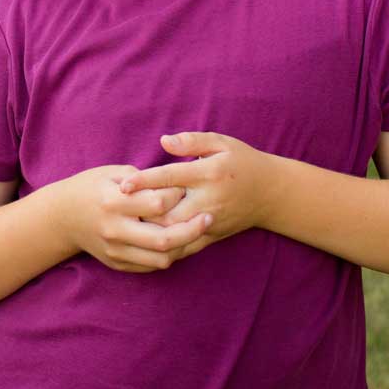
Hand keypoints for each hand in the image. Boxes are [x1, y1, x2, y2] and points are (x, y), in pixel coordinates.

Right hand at [53, 164, 207, 272]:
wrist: (61, 217)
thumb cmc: (91, 187)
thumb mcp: (112, 173)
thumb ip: (144, 179)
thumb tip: (176, 183)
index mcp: (114, 202)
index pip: (159, 203)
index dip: (178, 195)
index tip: (186, 187)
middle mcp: (115, 229)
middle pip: (165, 238)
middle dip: (192, 229)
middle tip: (209, 218)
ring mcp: (116, 250)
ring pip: (161, 258)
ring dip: (184, 247)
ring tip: (196, 233)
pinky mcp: (117, 263)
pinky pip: (151, 266)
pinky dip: (169, 256)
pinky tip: (180, 243)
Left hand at [123, 132, 271, 260]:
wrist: (271, 193)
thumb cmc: (241, 161)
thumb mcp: (221, 143)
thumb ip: (192, 141)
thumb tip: (164, 141)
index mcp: (208, 173)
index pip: (171, 177)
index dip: (145, 181)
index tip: (124, 185)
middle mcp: (209, 199)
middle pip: (169, 211)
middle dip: (143, 213)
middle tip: (118, 212)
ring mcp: (211, 220)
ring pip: (175, 233)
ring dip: (151, 232)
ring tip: (128, 227)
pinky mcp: (212, 235)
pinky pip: (186, 247)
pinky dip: (164, 247)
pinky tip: (146, 243)